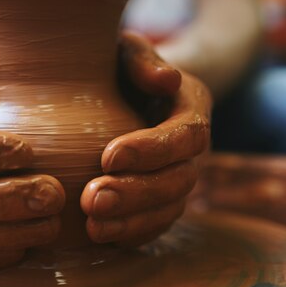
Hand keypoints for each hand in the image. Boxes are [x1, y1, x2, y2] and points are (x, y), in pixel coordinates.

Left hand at [81, 32, 211, 245]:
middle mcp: (193, 147)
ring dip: (132, 220)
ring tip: (93, 227)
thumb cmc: (122, 64)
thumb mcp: (128, 49)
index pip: (185, 134)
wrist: (128, 88)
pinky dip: (134, 233)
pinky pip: (158, 222)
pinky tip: (102, 237)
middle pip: (180, 179)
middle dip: (137, 194)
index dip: (152, 150)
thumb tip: (168, 81)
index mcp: (192, 106)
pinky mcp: (164, 196)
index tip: (108, 157)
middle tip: (92, 200)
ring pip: (170, 207)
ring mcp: (181, 174)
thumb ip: (143, 58)